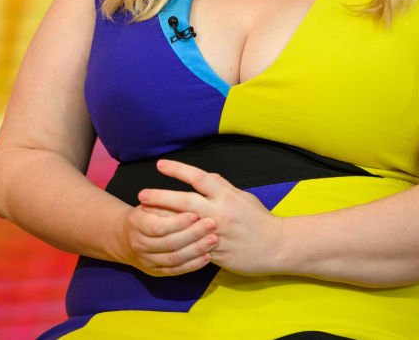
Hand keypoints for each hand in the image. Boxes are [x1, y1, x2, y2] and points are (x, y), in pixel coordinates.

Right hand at [119, 203, 217, 276]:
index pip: (158, 226)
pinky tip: (207, 256)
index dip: (178, 222)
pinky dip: (193, 264)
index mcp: (137, 224)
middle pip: (169, 243)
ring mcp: (147, 261)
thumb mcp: (150, 203)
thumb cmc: (145, 215)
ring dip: (196, 250)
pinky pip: (177, 270)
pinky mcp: (156, 272)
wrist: (127, 238)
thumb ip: (166, 203)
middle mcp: (139, 245)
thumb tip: (189, 201)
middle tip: (212, 224)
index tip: (196, 214)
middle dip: (193, 234)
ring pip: (174, 259)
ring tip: (214, 239)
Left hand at [138, 159, 283, 275]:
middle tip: (142, 195)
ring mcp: (215, 233)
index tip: (160, 165)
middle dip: (161, 197)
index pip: (199, 177)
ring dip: (162, 220)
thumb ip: (222, 187)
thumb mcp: (243, 197)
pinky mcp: (214, 252)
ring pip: (183, 225)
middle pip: (185, 201)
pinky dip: (175, 241)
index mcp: (226, 196)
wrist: (276, 246)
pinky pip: (191, 246)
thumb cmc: (259, 219)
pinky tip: (161, 239)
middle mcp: (219, 212)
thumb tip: (205, 177)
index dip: (178, 170)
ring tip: (144, 216)